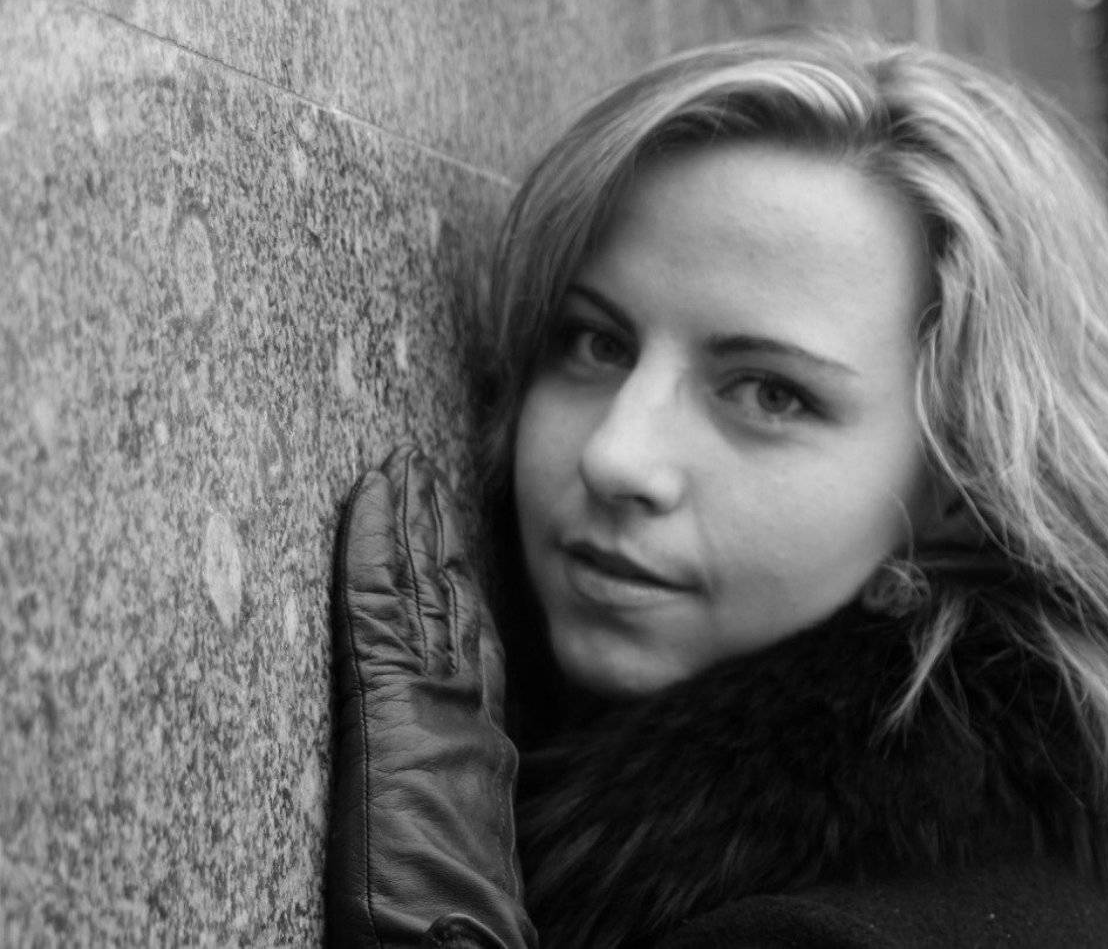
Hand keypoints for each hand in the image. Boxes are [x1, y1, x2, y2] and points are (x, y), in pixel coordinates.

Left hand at [327, 445, 535, 948]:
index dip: (458, 573)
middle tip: (423, 470)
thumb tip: (443, 767)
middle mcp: (463, 703)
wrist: (453, 933)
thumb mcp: (453, 828)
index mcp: (477, 735)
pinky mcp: (393, 701)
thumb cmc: (445, 905)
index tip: (447, 527)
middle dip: (437, 529)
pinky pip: (380, 605)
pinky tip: (369, 499)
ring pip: (422, 586)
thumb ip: (452, 778)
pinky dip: (375, 546)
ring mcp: (432, 697)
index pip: (468, 633)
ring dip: (410, 520)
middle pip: (451, 595)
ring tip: (400, 467)